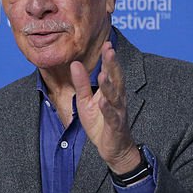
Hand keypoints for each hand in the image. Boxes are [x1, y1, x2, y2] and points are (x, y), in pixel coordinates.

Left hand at [70, 42, 141, 174]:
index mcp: (110, 92)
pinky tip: (103, 102)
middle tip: (110, 50)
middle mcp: (117, 99)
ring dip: (110, 86)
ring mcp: (118, 112)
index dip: (109, 58)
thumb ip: (82, 83)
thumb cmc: (100, 123)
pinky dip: (108, 109)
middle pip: (116, 79)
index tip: (107, 44)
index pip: (110, 72)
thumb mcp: (86, 101)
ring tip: (104, 74)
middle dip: (113, 65)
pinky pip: (112, 116)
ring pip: (115, 97)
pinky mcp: (116, 126)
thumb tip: (75, 64)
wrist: (113, 149)